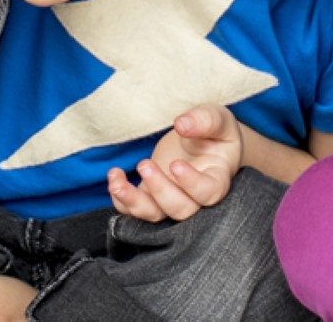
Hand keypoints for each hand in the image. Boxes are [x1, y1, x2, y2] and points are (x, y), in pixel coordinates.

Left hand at [108, 104, 242, 221]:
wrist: (202, 140)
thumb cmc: (214, 131)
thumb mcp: (218, 118)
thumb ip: (206, 120)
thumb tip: (182, 124)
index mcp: (218, 177)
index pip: (209, 192)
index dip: (192, 184)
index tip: (175, 164)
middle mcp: (196, 196)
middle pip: (181, 210)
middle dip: (159, 191)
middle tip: (145, 164)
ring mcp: (172, 199)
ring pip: (155, 215)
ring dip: (134, 202)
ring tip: (116, 182)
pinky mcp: (151, 197)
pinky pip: (135, 210)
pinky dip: (121, 200)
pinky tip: (114, 178)